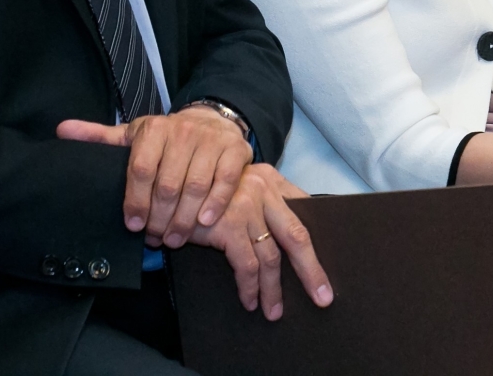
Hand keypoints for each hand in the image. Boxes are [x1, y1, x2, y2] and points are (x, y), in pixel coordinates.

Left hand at [57, 105, 252, 246]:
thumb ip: (99, 138)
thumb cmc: (166, 138)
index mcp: (154, 129)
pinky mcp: (236, 150)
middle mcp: (183, 131)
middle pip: (168, 184)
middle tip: (156, 239)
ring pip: (196, 186)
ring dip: (185, 219)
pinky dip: (215, 204)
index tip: (132, 226)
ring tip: (176, 239)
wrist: (211, 121)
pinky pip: (225, 181)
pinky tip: (204, 222)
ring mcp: (211, 140)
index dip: (135, 201)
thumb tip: (61, 131)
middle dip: (160, 218)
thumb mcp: (133, 135)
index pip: (140, 169)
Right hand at [185, 163, 332, 319]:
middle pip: (297, 236)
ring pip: (271, 257)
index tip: (326, 263)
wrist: (166, 185)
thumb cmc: (202, 194)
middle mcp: (264, 189)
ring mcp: (248, 205)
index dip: (318, 239)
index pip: (304, 210)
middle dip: (312, 270)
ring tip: (273, 311)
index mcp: (271, 180)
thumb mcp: (236, 190)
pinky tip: (250, 301)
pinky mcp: (230, 224)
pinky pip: (247, 265)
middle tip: (322, 297)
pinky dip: (250, 287)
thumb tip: (284, 241)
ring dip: (273, 290)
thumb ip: (261, 206)